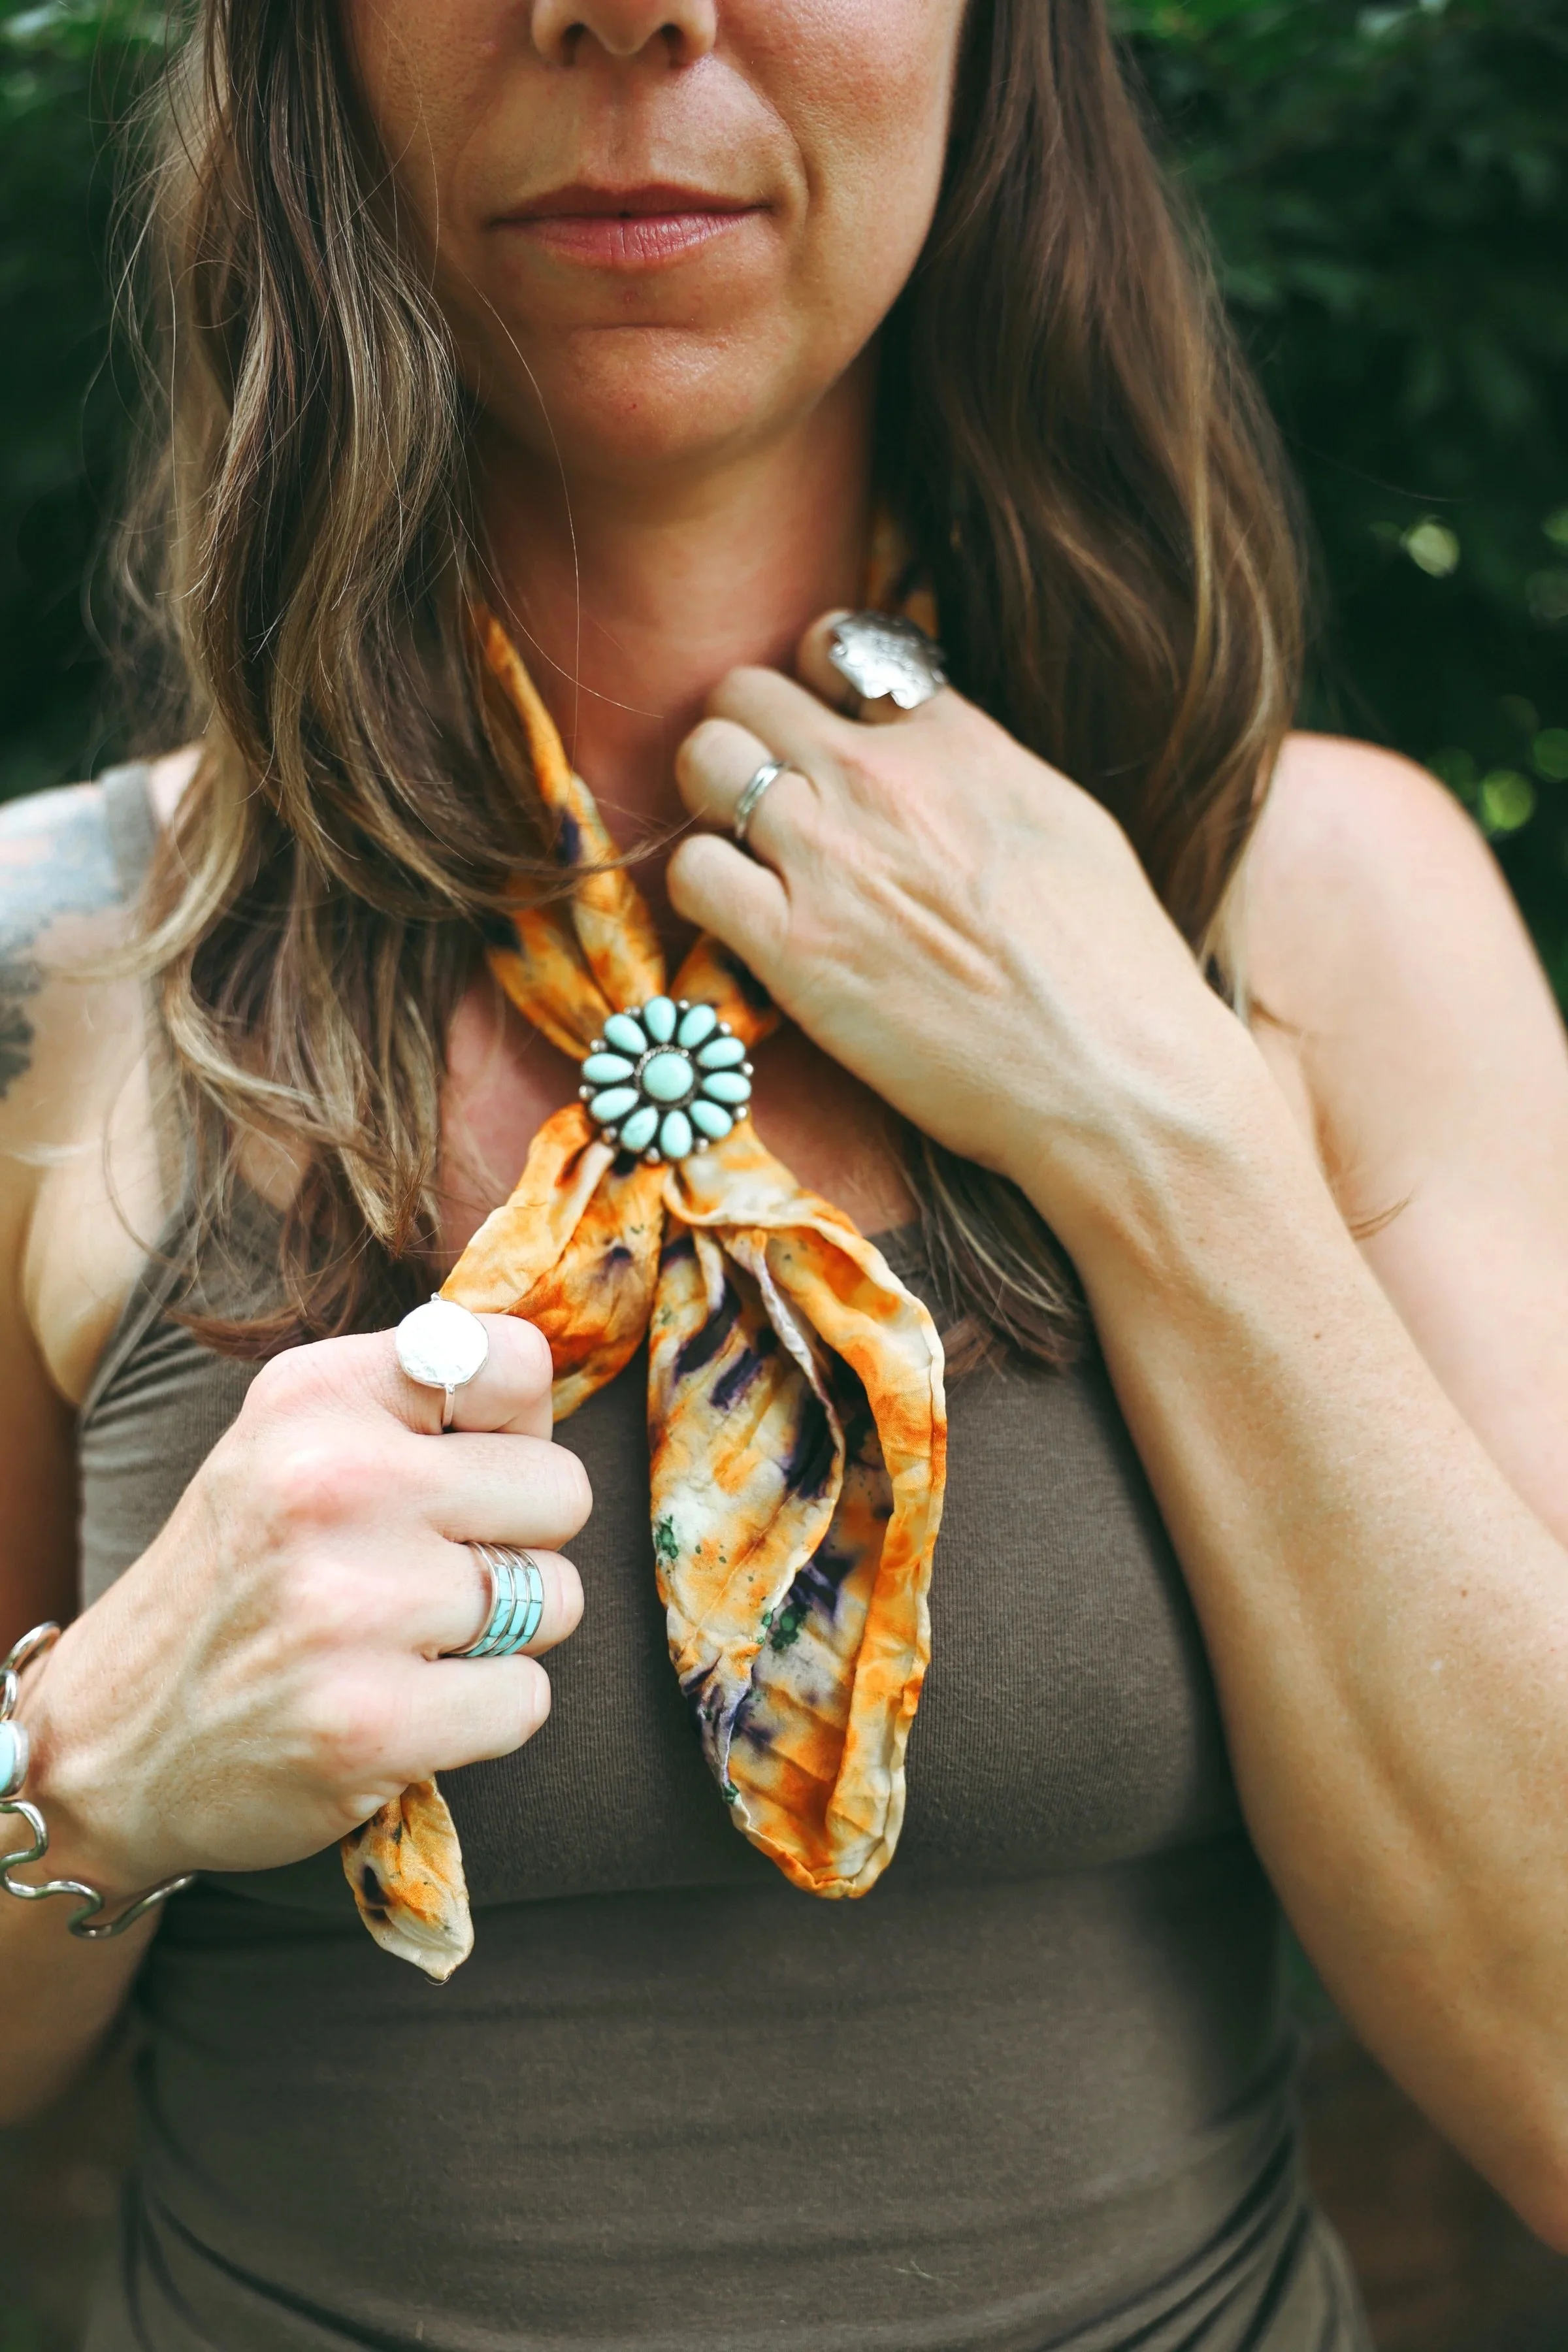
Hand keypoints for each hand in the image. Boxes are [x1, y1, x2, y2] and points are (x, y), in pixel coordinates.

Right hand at [15, 1320, 587, 1900]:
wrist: (110, 1741)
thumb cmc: (244, 1580)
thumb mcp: (295, 1443)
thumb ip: (421, 1402)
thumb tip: (549, 1402)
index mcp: (314, 1395)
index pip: (517, 1363)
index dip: (513, 1431)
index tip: (451, 1473)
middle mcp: (330, 1483)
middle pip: (563, 1491)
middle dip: (518, 1542)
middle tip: (424, 1574)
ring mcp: (348, 1607)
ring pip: (557, 1599)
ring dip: (503, 1634)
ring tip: (403, 1641)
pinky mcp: (369, 1723)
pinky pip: (527, 1699)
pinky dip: (483, 1715)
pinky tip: (402, 1706)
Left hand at [668, 615, 1245, 1231]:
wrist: (1116, 1076)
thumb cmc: (1115, 967)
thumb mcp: (1067, 822)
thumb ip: (983, 768)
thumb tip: (938, 749)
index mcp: (954, 740)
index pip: (837, 649)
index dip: (813, 691)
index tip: (822, 738)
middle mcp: (878, 778)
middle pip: (743, 692)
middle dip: (744, 737)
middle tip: (766, 801)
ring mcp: (828, 857)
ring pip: (703, 760)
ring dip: (712, 804)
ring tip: (748, 857)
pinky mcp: (792, 947)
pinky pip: (691, 871)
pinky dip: (702, 890)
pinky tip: (743, 923)